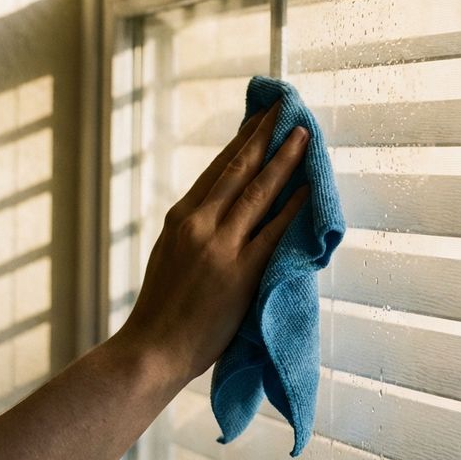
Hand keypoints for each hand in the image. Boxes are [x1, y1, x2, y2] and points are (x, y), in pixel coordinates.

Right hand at [116, 101, 309, 393]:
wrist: (151, 351)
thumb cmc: (162, 309)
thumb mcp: (169, 253)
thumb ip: (195, 227)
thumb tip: (223, 204)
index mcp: (181, 217)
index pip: (218, 167)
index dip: (243, 139)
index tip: (260, 118)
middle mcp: (199, 223)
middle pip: (239, 167)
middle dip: (265, 134)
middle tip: (285, 107)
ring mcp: (220, 246)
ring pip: (258, 190)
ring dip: (284, 158)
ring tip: (303, 134)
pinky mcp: (241, 273)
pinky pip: (273, 231)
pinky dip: (293, 206)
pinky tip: (308, 188)